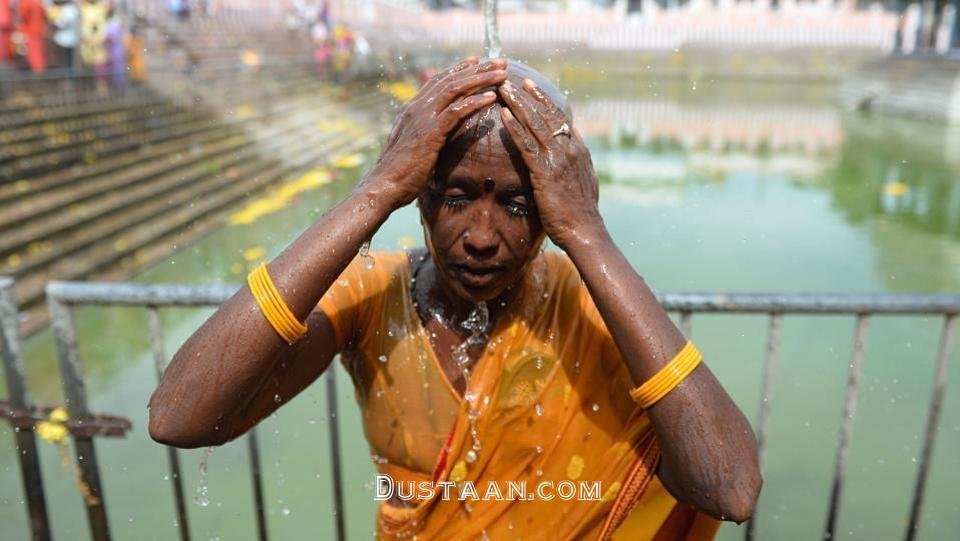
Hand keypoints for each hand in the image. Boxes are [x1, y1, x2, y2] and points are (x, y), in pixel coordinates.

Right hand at [361, 57, 507, 208]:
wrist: (384, 186)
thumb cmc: (399, 174)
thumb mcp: (412, 147)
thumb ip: (425, 134)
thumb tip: (437, 135)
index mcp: (411, 109)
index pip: (437, 81)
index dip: (458, 69)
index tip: (476, 61)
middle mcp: (416, 108)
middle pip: (450, 80)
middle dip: (477, 69)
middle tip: (499, 62)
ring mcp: (422, 118)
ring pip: (455, 89)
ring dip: (481, 80)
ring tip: (502, 74)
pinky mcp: (430, 132)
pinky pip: (456, 111)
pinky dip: (475, 102)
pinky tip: (492, 98)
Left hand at [496, 78, 604, 250]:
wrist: (584, 231)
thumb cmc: (581, 213)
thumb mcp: (584, 181)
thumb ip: (578, 160)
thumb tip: (574, 143)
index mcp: (578, 149)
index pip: (559, 117)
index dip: (542, 100)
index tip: (528, 86)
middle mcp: (569, 148)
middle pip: (545, 114)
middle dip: (526, 95)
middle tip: (509, 78)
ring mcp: (558, 158)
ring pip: (535, 123)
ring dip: (517, 104)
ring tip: (501, 89)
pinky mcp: (546, 171)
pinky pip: (527, 144)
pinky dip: (515, 127)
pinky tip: (503, 115)